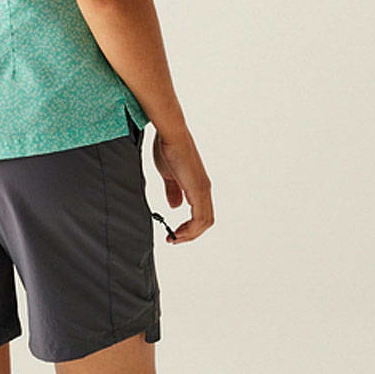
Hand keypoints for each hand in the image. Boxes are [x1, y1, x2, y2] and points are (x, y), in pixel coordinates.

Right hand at [151, 127, 213, 243]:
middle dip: (190, 234)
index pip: (201, 214)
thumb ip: (173, 191)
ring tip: (174, 238)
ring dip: (189, 234)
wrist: (170, 134)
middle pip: (206, 222)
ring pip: (205, 222)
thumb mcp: (168, 174)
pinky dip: (190, 229)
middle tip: (174, 239)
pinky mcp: (198, 189)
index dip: (189, 227)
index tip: (174, 232)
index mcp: (198, 185)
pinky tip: (177, 231)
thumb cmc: (168, 148)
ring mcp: (203, 189)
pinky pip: (200, 217)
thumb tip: (175, 206)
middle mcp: (204, 189)